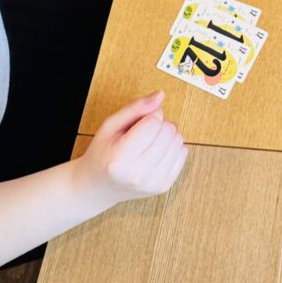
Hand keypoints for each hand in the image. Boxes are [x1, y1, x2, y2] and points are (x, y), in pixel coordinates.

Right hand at [74, 92, 186, 210]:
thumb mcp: (110, 125)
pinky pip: (183, 153)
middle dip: (159, 124)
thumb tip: (161, 95)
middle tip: (143, 133)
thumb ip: (135, 107)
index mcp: (119, 159)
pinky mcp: (164, 186)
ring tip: (149, 143)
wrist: (98, 187)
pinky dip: (173, 148)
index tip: (139, 122)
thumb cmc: (103, 152)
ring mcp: (152, 183)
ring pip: (179, 140)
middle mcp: (137, 174)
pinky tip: (156, 153)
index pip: (153, 122)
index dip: (150, 115)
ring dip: (167, 136)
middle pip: (168, 130)